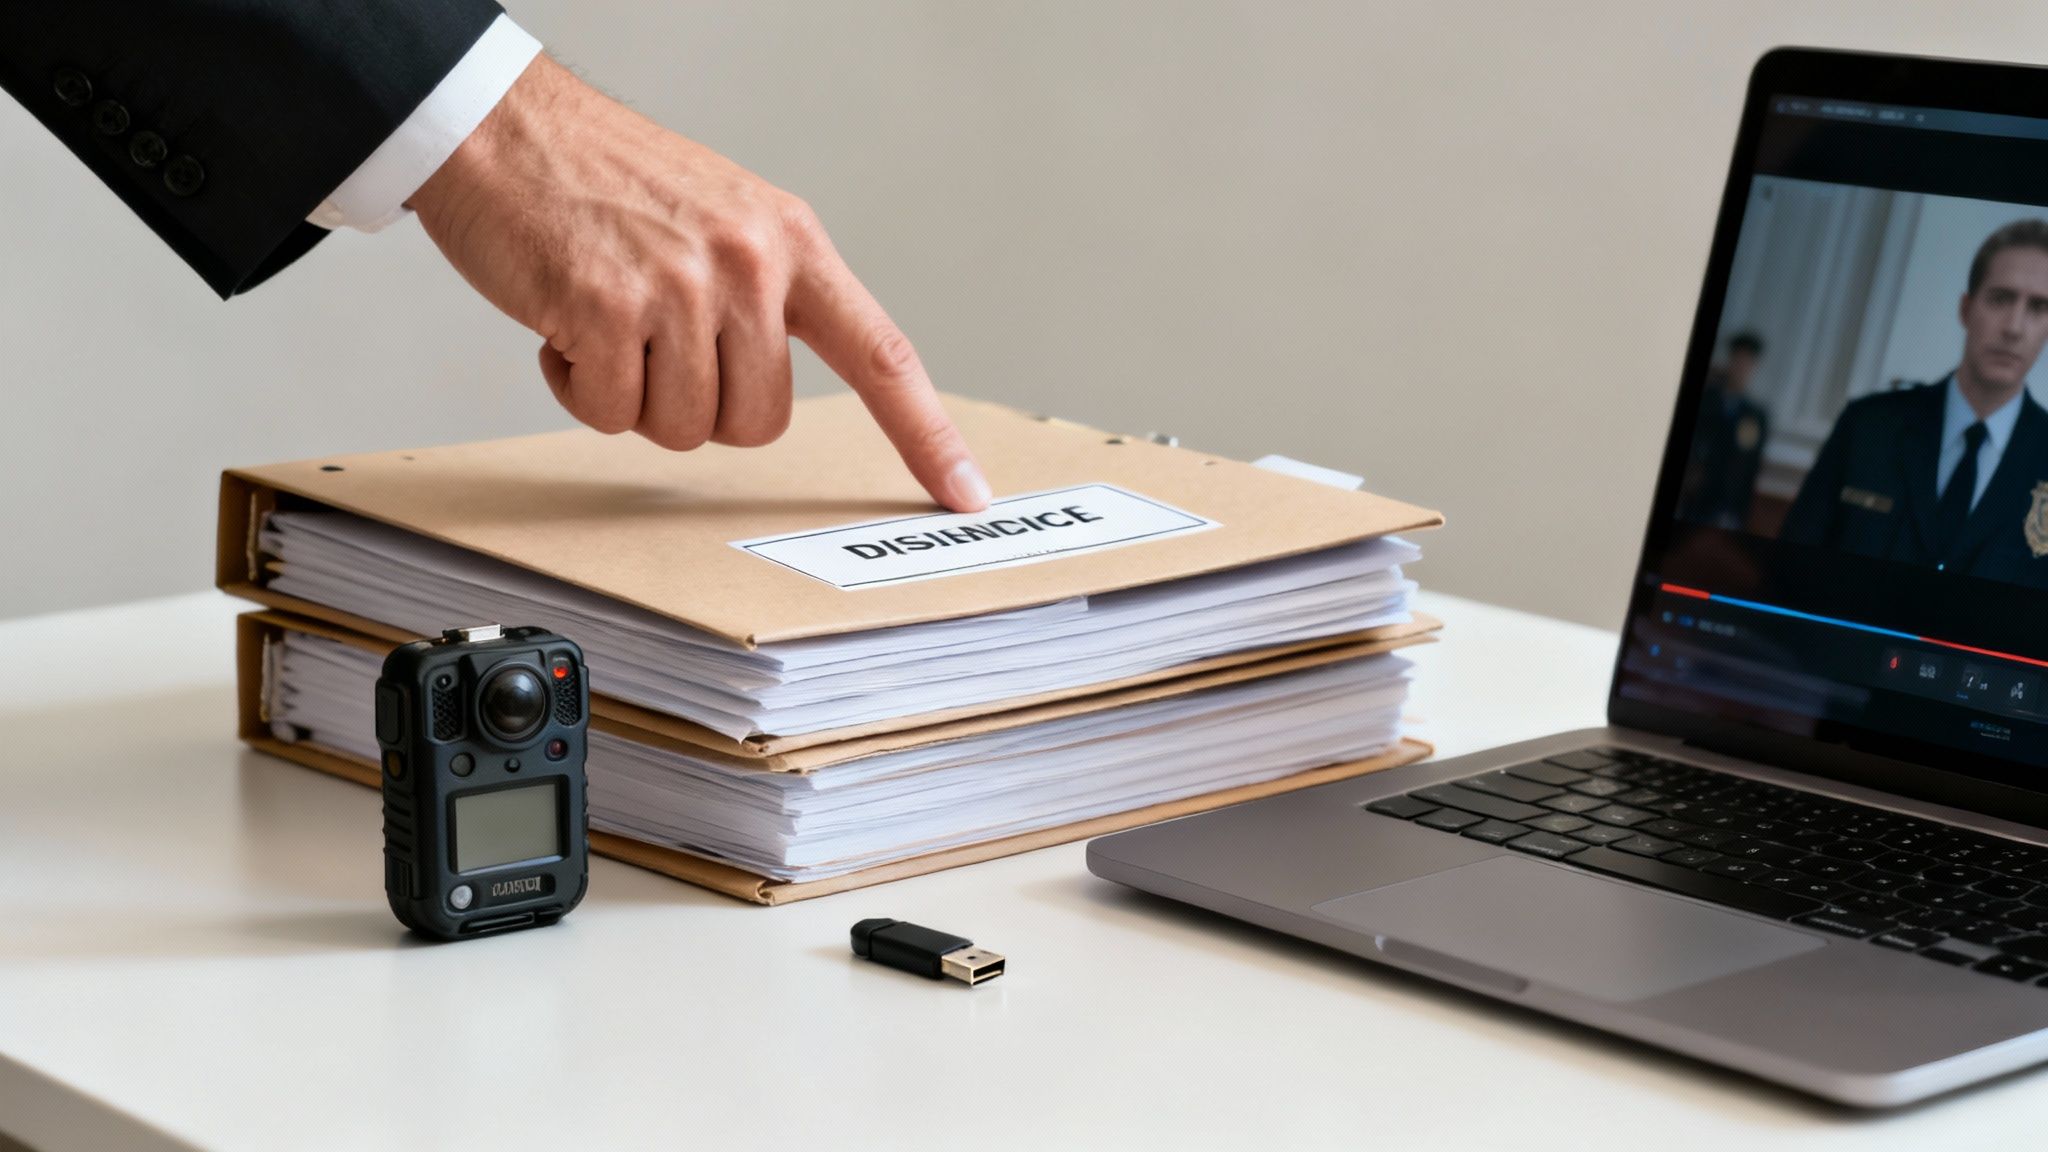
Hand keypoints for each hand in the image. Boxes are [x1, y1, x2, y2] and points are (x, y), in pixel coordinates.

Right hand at [406, 55, 990, 511]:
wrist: (504, 127)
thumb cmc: (609, 181)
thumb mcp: (725, 218)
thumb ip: (769, 295)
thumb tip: (776, 388)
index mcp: (793, 241)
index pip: (882, 354)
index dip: (926, 434)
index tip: (965, 490)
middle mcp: (749, 262)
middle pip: (757, 424)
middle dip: (700, 407)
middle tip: (655, 340)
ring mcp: (678, 285)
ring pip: (682, 429)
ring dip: (633, 396)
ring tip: (607, 318)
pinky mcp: (603, 308)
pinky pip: (608, 414)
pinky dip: (577, 385)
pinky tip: (564, 320)